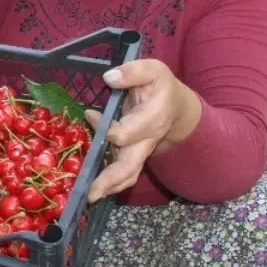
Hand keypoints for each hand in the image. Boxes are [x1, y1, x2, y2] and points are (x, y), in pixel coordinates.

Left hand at [84, 59, 201, 202]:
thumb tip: (109, 78)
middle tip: (92, 192)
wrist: (177, 107)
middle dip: (111, 179)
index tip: (91, 114)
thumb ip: (133, 72)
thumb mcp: (153, 70)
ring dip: (109, 186)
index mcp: (153, 117)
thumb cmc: (160, 86)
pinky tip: (92, 188)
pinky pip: (123, 173)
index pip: (129, 132)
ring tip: (89, 197)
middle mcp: (147, 139)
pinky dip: (109, 183)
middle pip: (130, 164)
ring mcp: (140, 150)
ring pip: (128, 173)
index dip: (110, 130)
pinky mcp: (132, 155)